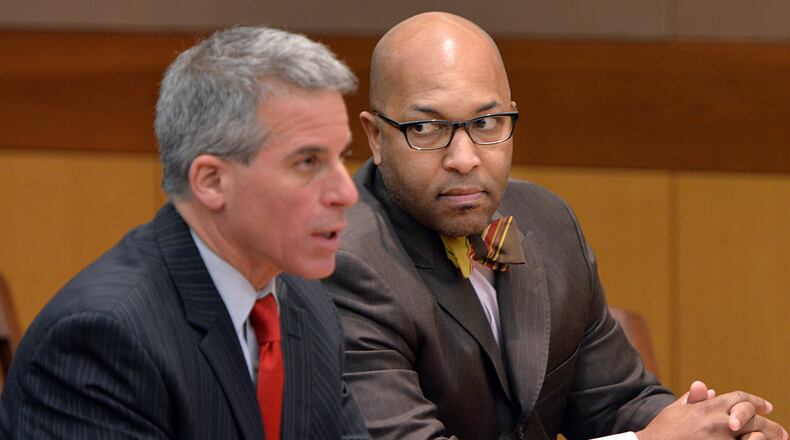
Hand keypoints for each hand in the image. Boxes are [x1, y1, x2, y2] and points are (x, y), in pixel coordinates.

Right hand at [636, 382, 786, 439]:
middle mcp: (719, 422)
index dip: (755, 401)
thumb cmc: (663, 430)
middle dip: (770, 426)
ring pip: (755, 437)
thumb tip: (706, 388)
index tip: (767, 407)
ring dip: (768, 439)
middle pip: (754, 419)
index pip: (740, 398)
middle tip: (781, 432)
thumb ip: (693, 398)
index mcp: (708, 407)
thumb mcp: (675, 409)